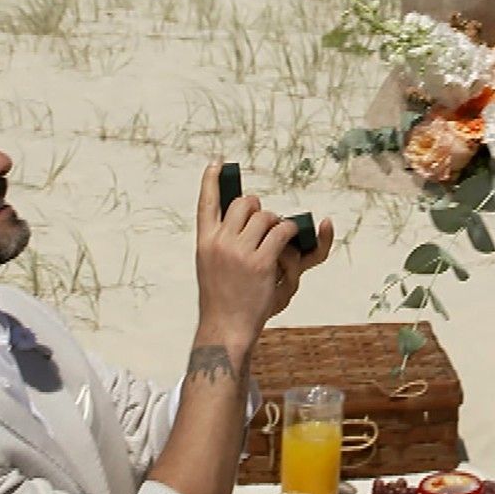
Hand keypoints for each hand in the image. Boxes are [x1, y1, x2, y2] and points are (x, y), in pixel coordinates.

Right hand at [193, 162, 333, 335]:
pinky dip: (290, 233)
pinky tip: (290, 240)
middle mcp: (219, 242)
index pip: (206, 204)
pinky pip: (282, 232)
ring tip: (279, 240)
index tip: (216, 164)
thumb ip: (229, 243)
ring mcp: (238, 251)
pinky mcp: (260, 262)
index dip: (211, 181)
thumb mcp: (215, 269)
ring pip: (266, 216)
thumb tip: (259, 218)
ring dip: (278, 224)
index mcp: (204, 243)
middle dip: (260, 208)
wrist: (225, 330)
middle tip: (266, 224)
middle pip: (245, 203)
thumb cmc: (224, 302)